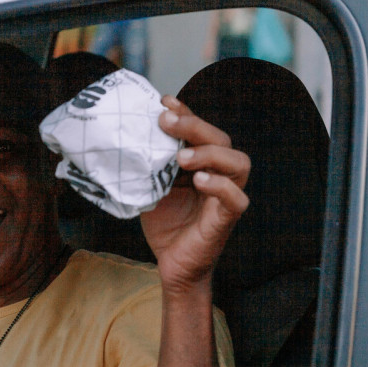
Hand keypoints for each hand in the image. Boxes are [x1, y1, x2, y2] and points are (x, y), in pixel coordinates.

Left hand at [141, 95, 249, 292]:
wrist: (171, 265)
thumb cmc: (165, 224)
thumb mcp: (152, 186)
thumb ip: (150, 163)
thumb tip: (129, 135)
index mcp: (203, 163)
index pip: (201, 130)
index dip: (186, 113)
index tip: (164, 101)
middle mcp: (219, 174)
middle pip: (221, 139)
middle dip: (194, 126)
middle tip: (166, 122)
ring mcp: (226, 196)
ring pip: (238, 163)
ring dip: (210, 153)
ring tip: (181, 157)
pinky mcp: (226, 219)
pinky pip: (236, 198)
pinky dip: (220, 186)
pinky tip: (199, 180)